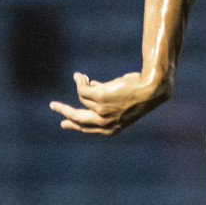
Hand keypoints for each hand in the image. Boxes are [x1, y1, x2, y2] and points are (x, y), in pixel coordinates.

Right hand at [50, 69, 170, 135]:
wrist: (152, 88)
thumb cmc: (142, 93)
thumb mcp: (123, 101)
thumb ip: (106, 97)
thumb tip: (92, 85)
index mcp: (113, 128)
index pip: (88, 129)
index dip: (75, 125)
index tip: (65, 123)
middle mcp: (106, 123)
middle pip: (77, 119)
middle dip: (64, 112)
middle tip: (53, 105)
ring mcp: (102, 110)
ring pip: (81, 98)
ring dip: (80, 85)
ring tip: (81, 77)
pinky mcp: (100, 97)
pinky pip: (82, 89)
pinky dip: (80, 81)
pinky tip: (81, 76)